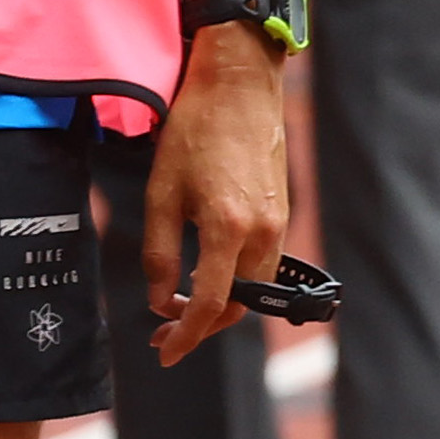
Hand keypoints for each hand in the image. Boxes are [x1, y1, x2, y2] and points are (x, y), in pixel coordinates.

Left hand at [141, 29, 287, 363]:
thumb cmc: (194, 131)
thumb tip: (157, 298)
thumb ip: (158, 251)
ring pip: (253, 288)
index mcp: (228, 227)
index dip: (185, 334)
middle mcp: (262, 233)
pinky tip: (206, 275)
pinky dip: (236, 280)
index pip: (209, 304)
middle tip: (163, 330)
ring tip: (179, 306)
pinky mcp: (281, 214)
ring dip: (220, 305)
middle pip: (237, 305)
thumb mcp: (161, 191)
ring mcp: (278, 224)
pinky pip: (261, 264)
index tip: (164, 351)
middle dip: (201, 325)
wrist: (240, 86)